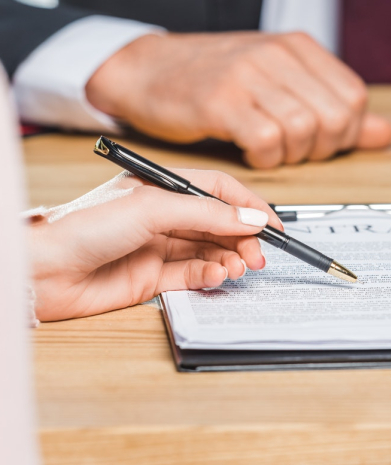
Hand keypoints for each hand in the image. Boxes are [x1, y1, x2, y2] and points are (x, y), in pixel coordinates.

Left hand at [28, 169, 281, 320]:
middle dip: (242, 237)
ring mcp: (159, 247)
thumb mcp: (152, 208)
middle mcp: (163, 216)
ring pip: (209, 251)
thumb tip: (249, 219)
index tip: (272, 223)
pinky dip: (211, 275)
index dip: (247, 205)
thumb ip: (205, 214)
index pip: (217, 191)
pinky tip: (217, 276)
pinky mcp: (153, 278)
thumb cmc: (83, 226)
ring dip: (229, 258)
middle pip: (218, 223)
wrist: (45, 271)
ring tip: (238, 267)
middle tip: (258, 253)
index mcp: (162, 187)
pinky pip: (193, 275)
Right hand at [86, 31, 390, 167]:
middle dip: (320, 148)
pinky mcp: (220, 101)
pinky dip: (265, 158)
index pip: (354, 98)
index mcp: (297, 46)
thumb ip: (330, 105)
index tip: (317, 140)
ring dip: (291, 155)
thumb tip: (383, 134)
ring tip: (267, 148)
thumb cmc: (211, 78)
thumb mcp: (277, 82)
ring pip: (304, 130)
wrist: (145, 68)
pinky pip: (267, 141)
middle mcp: (276, 54)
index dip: (344, 132)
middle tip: (292, 149)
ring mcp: (248, 75)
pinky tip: (250, 150)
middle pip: (335, 118)